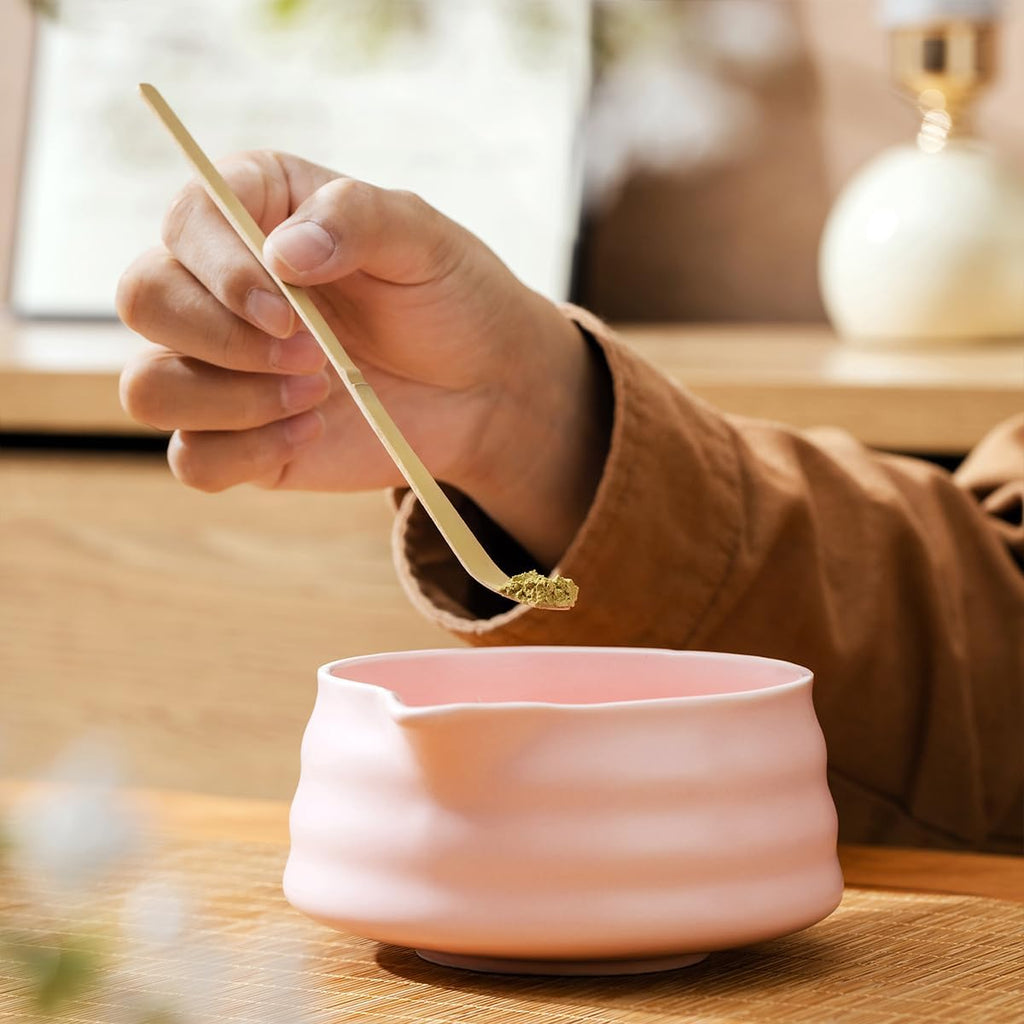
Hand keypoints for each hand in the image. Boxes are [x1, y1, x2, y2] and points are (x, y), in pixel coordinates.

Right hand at [118, 152, 609, 565]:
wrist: (483, 387)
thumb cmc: (450, 299)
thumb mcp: (422, 238)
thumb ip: (355, 218)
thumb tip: (282, 254)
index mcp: (254, 213)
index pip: (186, 222)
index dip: (220, 268)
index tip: (286, 308)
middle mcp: (219, 288)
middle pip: (143, 300)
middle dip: (224, 338)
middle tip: (314, 355)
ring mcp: (220, 367)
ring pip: (148, 388)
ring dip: (230, 400)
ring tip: (318, 392)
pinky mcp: (237, 436)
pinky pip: (192, 459)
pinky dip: (246, 453)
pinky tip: (312, 432)